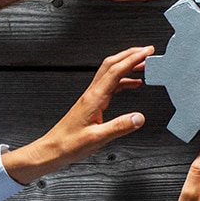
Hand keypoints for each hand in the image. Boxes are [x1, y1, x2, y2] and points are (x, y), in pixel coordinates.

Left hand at [1, 46, 151, 183]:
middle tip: (147, 51)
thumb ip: (120, 127)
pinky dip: (123, 79)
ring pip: (110, 72)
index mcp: (94, 98)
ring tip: (143, 65)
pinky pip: (110, 84)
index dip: (133, 59)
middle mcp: (92, 93)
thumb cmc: (68, 144)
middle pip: (112, 65)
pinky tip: (132, 84)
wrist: (52, 149)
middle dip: (130, 54)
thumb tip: (139, 118)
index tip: (147, 52)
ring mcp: (91, 97)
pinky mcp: (91, 102)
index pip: (116, 71)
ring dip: (127, 65)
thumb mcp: (97, 138)